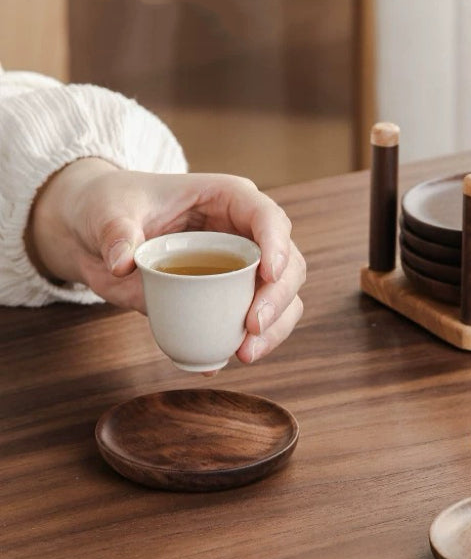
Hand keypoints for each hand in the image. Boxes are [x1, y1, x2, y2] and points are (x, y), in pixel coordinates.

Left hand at [27, 158, 305, 364]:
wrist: (94, 234)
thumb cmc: (111, 206)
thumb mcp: (107, 211)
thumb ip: (116, 232)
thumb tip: (122, 263)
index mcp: (227, 198)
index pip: (268, 216)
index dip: (277, 244)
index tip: (269, 275)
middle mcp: (244, 232)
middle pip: (288, 262)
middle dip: (278, 296)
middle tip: (252, 326)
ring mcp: (239, 267)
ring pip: (282, 296)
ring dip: (275, 327)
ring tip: (244, 353)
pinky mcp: (226, 297)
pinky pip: (254, 321)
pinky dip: (250, 342)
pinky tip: (225, 359)